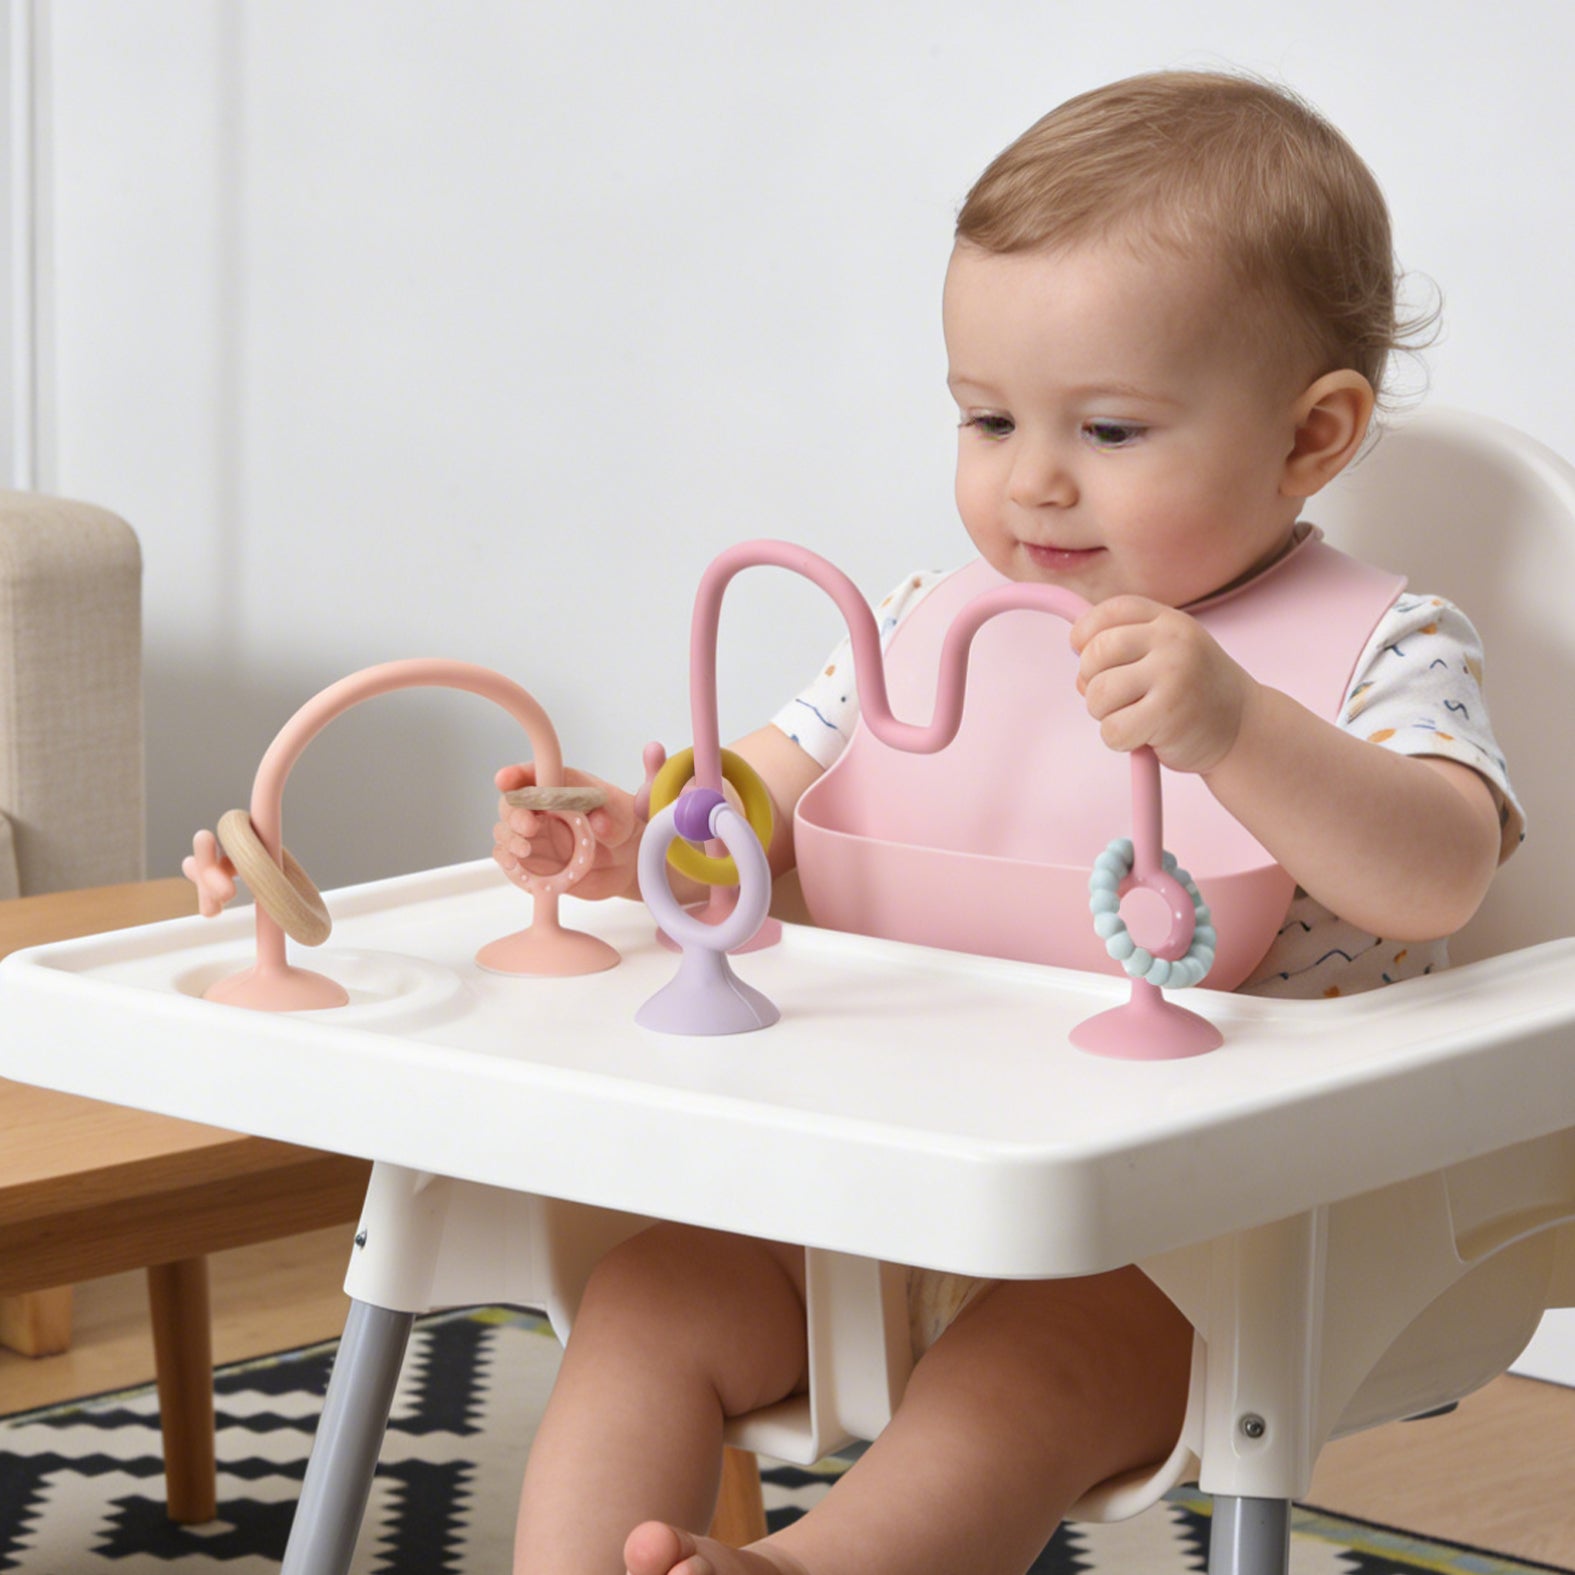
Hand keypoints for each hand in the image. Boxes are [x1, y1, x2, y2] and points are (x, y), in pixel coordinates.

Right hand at [492, 763, 642, 900]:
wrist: (628, 862)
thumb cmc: (624, 827)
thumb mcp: (628, 817)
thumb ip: (613, 818)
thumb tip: (599, 822)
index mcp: (563, 786)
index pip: (535, 773)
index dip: (516, 774)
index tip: (505, 779)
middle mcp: (543, 808)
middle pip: (512, 802)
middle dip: (514, 812)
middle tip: (529, 825)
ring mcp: (536, 835)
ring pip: (506, 831)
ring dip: (510, 838)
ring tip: (526, 849)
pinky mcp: (533, 860)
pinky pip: (509, 859)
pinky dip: (507, 860)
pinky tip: (516, 863)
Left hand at [1070, 596, 1255, 774]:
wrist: (1244, 728)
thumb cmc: (1194, 692)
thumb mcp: (1170, 651)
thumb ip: (1128, 645)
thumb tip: (1078, 659)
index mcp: (1170, 621)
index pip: (1110, 611)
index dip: (1085, 633)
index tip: (1082, 652)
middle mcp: (1173, 642)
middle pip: (1096, 653)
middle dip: (1091, 680)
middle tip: (1112, 696)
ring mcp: (1172, 677)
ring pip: (1098, 694)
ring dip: (1105, 714)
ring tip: (1133, 715)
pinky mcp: (1168, 716)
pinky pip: (1112, 729)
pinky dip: (1118, 740)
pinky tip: (1143, 736)